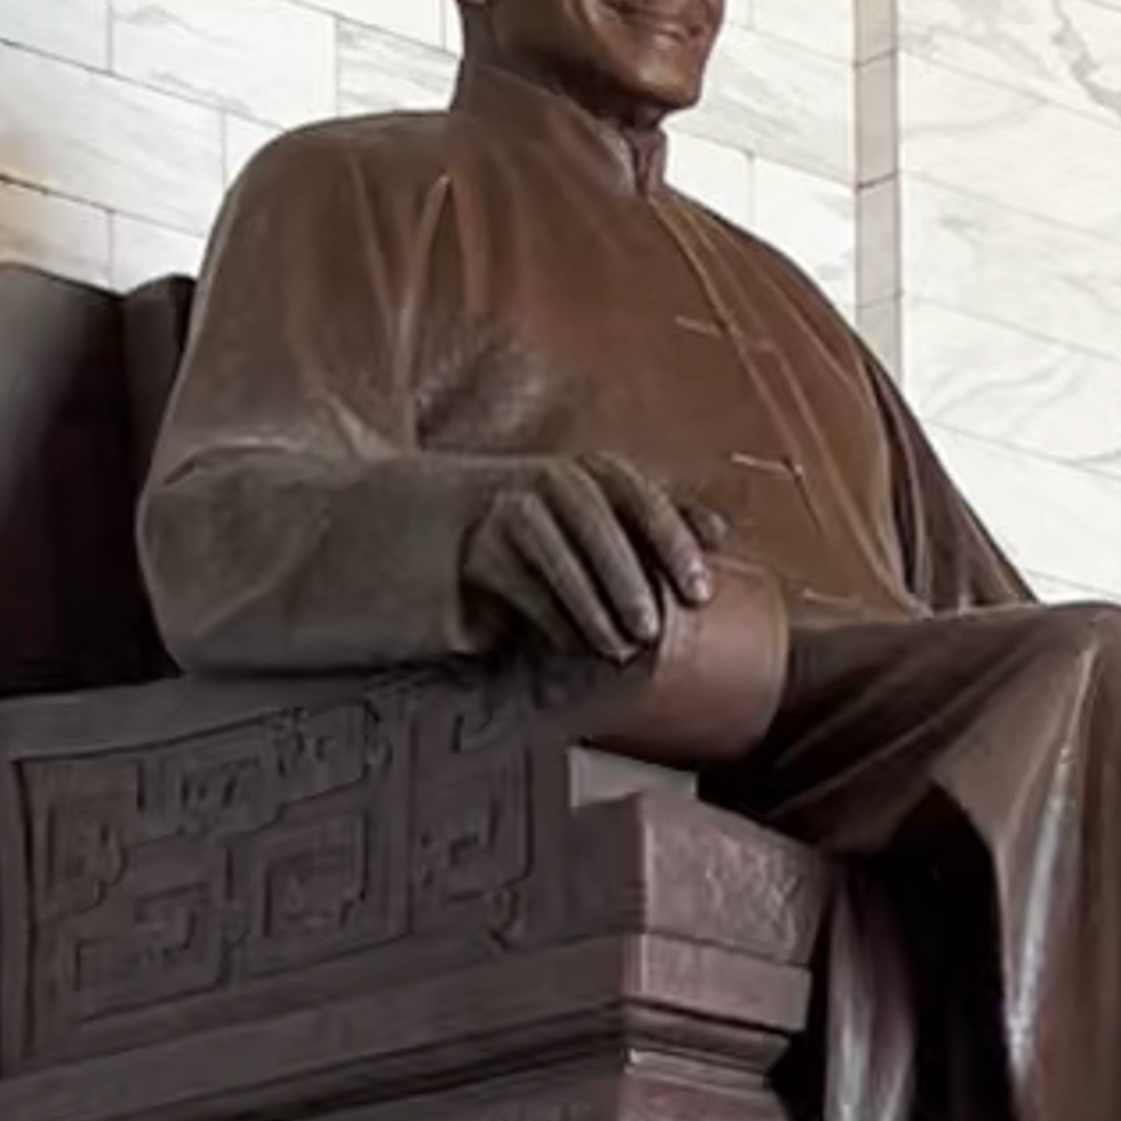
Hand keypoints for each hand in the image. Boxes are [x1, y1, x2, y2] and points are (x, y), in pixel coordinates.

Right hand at [459, 454, 726, 665]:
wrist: (401, 530)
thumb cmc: (509, 540)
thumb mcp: (577, 529)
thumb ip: (642, 525)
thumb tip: (719, 528)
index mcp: (573, 474)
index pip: (630, 489)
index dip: (670, 534)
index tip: (699, 590)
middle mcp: (535, 479)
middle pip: (590, 510)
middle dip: (628, 571)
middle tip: (653, 629)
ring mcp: (491, 505)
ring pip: (548, 539)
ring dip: (587, 597)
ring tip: (615, 646)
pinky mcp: (457, 546)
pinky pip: (506, 572)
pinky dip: (543, 611)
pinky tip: (565, 642)